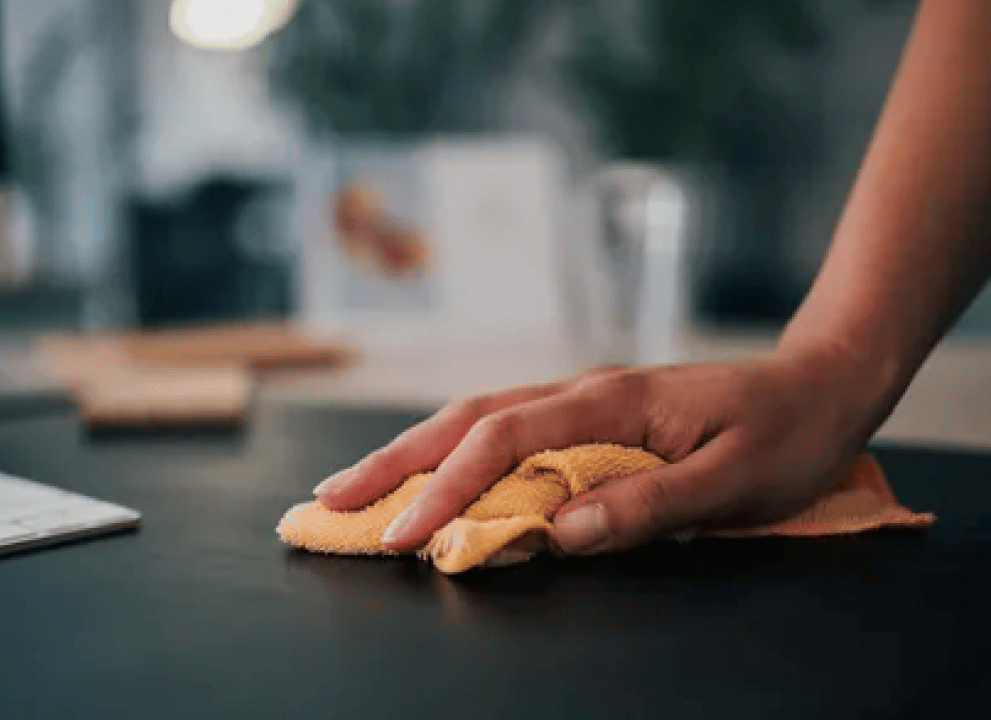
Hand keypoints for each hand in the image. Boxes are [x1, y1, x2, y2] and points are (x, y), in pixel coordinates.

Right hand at [314, 348, 890, 554]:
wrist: (822, 380)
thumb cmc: (786, 432)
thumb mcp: (734, 482)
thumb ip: (648, 504)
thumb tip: (560, 534)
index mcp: (609, 402)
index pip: (502, 442)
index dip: (445, 489)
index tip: (401, 537)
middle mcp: (582, 391)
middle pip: (466, 418)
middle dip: (393, 459)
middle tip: (330, 497)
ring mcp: (582, 399)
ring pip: (477, 417)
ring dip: (414, 450)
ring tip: (360, 484)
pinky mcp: (590, 414)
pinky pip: (506, 428)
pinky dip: (455, 450)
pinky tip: (435, 470)